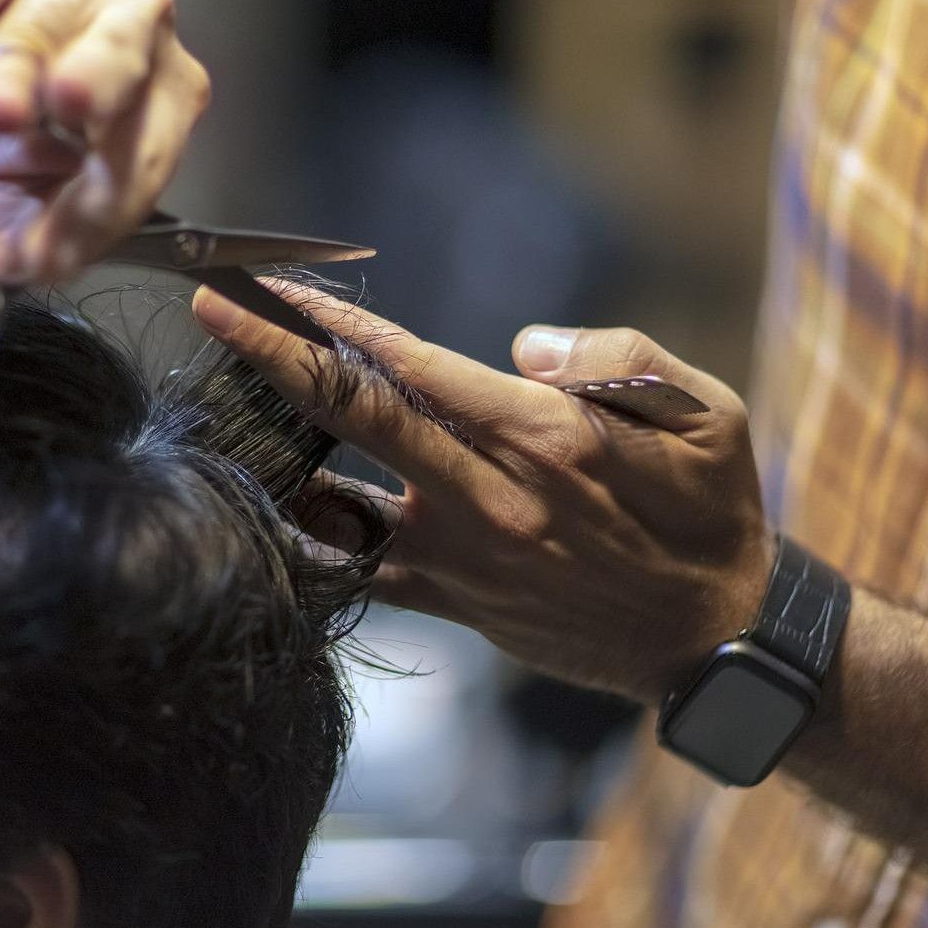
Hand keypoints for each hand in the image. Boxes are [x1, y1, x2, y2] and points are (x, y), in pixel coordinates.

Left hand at [192, 282, 775, 705]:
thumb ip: (617, 359)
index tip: (270, 288)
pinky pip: (361, 570)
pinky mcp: (458, 603)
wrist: (716, 639)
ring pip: (341, 496)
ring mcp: (465, 557)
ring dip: (279, 443)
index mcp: (547, 437)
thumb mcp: (708, 413)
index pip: (413, 367)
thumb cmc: (712, 510)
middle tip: (211, 308)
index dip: (333, 324)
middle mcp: (491, 496)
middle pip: (357, 415)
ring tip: (225, 396)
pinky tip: (272, 496)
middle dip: (274, 356)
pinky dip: (313, 534)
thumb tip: (523, 346)